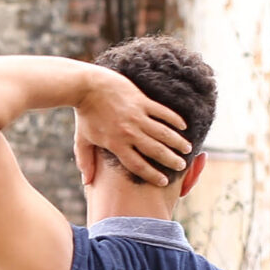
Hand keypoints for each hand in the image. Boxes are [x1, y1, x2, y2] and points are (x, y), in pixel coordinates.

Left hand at [74, 67, 190, 184]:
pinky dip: (174, 119)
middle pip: (155, 150)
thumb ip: (86, 162)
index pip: (137, 165)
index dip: (152, 175)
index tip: (164, 182)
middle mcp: (129, 132)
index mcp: (116, 144)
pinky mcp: (142, 101)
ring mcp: (137, 115)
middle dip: (170, 160)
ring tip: (188, 149)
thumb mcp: (82, 140)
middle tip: (182, 166)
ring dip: (177, 142)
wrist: (86, 86)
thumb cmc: (84, 115)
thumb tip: (87, 182)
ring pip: (163, 132)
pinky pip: (163, 112)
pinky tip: (184, 126)